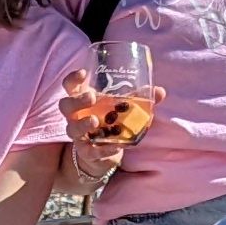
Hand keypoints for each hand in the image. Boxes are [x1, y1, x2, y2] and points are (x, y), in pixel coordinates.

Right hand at [54, 72, 132, 193]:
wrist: (107, 151)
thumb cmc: (111, 121)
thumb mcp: (122, 108)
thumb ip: (139, 99)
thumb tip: (160, 91)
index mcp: (83, 100)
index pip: (70, 86)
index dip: (73, 79)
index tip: (84, 73)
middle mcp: (76, 116)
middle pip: (66, 105)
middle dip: (76, 100)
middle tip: (91, 98)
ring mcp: (79, 134)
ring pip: (72, 128)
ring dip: (82, 124)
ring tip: (95, 121)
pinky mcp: (86, 151)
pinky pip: (90, 150)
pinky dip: (102, 149)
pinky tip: (114, 147)